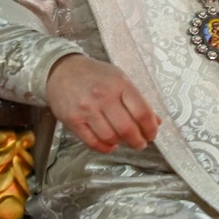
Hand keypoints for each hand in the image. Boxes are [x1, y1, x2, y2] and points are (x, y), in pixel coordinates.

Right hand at [45, 53, 160, 152]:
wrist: (62, 70)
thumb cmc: (96, 75)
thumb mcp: (120, 79)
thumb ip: (138, 100)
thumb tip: (156, 121)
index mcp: (120, 84)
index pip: (142, 112)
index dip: (150, 128)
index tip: (152, 134)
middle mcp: (103, 96)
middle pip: (127, 128)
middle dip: (138, 141)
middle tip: (141, 143)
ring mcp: (86, 109)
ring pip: (110, 137)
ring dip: (121, 143)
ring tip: (124, 141)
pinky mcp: (72, 120)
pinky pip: (91, 141)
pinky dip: (104, 148)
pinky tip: (110, 145)